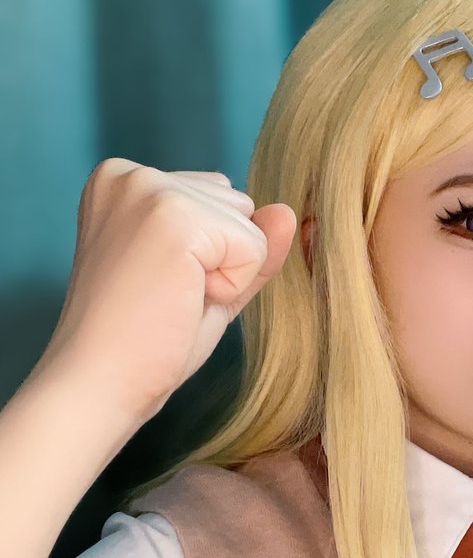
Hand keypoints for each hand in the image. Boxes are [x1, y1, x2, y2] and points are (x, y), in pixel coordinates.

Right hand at [43, 160, 297, 426]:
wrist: (99, 383)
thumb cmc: (144, 341)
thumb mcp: (205, 281)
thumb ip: (247, 244)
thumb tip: (287, 212)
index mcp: (124, 180)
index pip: (218, 199)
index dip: (206, 257)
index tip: (155, 285)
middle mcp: (132, 173)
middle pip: (238, 205)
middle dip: (218, 262)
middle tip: (164, 297)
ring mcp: (151, 191)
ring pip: (250, 226)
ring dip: (225, 276)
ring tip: (169, 299)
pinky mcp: (174, 218)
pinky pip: (254, 249)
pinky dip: (230, 289)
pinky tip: (180, 302)